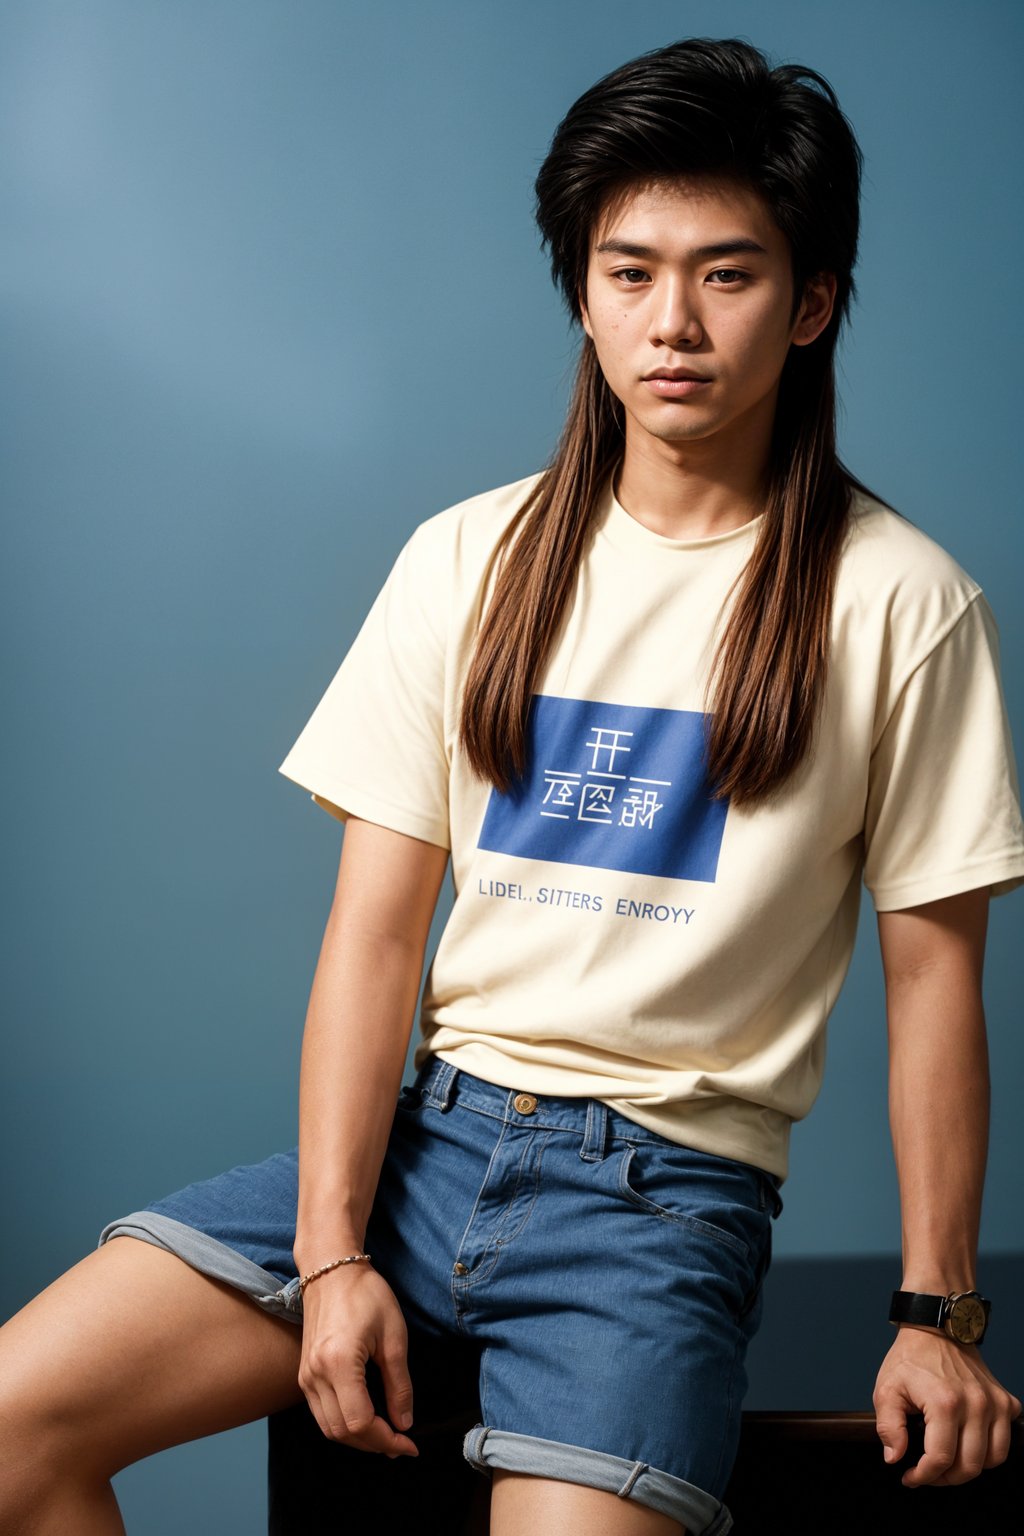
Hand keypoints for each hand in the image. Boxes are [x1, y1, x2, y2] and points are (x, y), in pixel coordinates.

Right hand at [297, 1261, 417, 1457]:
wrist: (331, 1270)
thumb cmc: (365, 1294)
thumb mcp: (394, 1336)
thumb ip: (399, 1384)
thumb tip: (404, 1422)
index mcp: (339, 1364)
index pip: (359, 1422)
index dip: (386, 1440)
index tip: (409, 1443)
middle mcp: (316, 1375)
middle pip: (342, 1432)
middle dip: (374, 1444)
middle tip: (402, 1444)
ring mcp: (306, 1376)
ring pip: (329, 1428)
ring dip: (358, 1439)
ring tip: (386, 1435)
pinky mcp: (304, 1374)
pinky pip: (321, 1414)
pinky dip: (343, 1424)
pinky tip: (365, 1419)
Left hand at [873, 1326, 1020, 1485]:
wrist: (936, 1329)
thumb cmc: (910, 1358)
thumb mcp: (886, 1388)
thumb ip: (888, 1426)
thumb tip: (895, 1458)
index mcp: (944, 1402)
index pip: (940, 1459)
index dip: (923, 1477)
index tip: (910, 1478)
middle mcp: (976, 1404)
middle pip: (969, 1466)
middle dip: (945, 1478)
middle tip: (928, 1473)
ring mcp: (995, 1402)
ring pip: (993, 1459)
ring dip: (970, 1468)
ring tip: (948, 1462)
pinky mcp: (1005, 1400)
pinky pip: (1005, 1439)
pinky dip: (990, 1449)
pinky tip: (968, 1443)